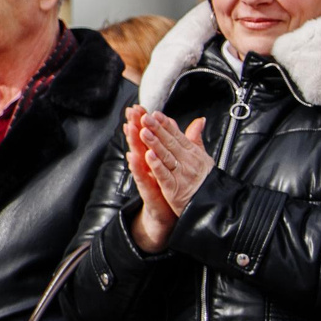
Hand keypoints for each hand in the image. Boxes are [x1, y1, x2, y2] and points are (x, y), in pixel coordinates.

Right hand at [125, 108, 208, 252]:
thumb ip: (182, 142)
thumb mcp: (176, 162)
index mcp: (155, 156)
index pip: (149, 134)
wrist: (165, 214)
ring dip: (133, 141)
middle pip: (140, 140)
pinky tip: (134, 156)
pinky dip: (138, 166)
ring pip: (138, 155)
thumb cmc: (169, 186)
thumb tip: (191, 123)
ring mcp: (145, 176)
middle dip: (135, 125)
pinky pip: (142, 175)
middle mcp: (147, 164)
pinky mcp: (147, 189)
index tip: (139, 106)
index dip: (144, 120)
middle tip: (130, 112)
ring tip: (130, 128)